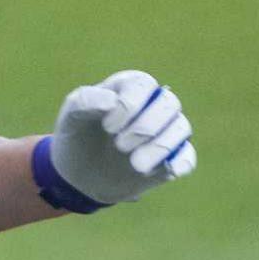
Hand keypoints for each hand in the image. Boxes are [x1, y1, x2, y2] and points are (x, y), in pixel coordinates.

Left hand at [37, 69, 195, 210]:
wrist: (79, 174)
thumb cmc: (78, 135)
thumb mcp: (72, 116)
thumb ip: (86, 101)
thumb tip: (112, 101)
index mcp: (130, 88)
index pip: (144, 84)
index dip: (130, 104)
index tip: (107, 127)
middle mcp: (153, 106)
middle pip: (168, 104)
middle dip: (145, 126)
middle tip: (119, 146)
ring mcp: (165, 132)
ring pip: (181, 129)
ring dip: (159, 147)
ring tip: (135, 165)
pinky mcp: (170, 159)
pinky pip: (187, 157)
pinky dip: (179, 163)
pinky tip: (160, 171)